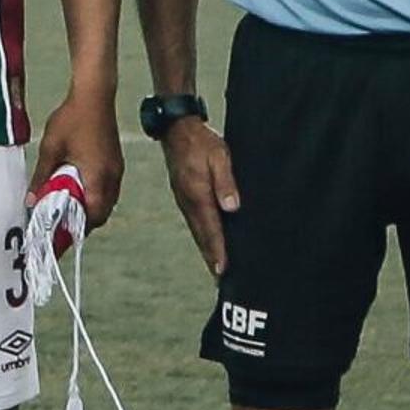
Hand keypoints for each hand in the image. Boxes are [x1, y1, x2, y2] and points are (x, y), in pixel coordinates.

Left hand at [30, 92, 122, 232]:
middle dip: (81, 223)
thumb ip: (42, 177)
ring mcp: (116, 170)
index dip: (75, 229)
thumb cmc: (71, 119)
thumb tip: (31, 202)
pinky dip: (93, 196)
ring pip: (106, 202)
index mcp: (98, 178)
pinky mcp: (115, 163)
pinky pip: (107, 189)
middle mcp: (112, 178)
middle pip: (100, 213)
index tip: (58, 236)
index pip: (92, 216)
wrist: (94, 95)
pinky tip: (76, 190)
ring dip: (88, 209)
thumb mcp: (50, 149)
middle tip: (59, 224)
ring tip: (65, 209)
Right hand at [160, 118, 238, 276]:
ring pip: (197, 231)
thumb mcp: (220, 156)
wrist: (177, 129)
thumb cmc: (202, 141)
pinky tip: (208, 242)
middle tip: (220, 280)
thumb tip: (232, 208)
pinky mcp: (184, 196)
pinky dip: (202, 236)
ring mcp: (184, 200)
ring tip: (216, 268)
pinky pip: (194, 222)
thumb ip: (226, 182)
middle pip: (202, 236)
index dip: (218, 251)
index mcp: (197, 194)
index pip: (211, 229)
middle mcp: (188, 202)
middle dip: (211, 258)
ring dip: (206, 250)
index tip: (223, 271)